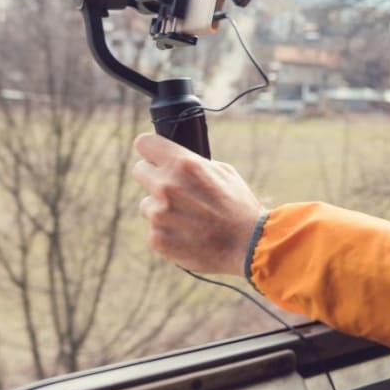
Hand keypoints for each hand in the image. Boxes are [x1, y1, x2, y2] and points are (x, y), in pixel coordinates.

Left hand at [133, 134, 265, 274]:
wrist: (248, 247)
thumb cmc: (240, 207)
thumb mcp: (224, 173)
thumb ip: (194, 164)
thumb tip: (175, 161)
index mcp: (184, 164)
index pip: (145, 143)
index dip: (151, 150)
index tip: (155, 156)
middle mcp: (166, 186)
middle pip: (140, 170)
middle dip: (154, 177)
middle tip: (174, 189)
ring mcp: (158, 214)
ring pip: (147, 204)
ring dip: (162, 209)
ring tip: (189, 219)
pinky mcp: (156, 238)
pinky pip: (154, 229)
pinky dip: (167, 232)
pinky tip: (189, 235)